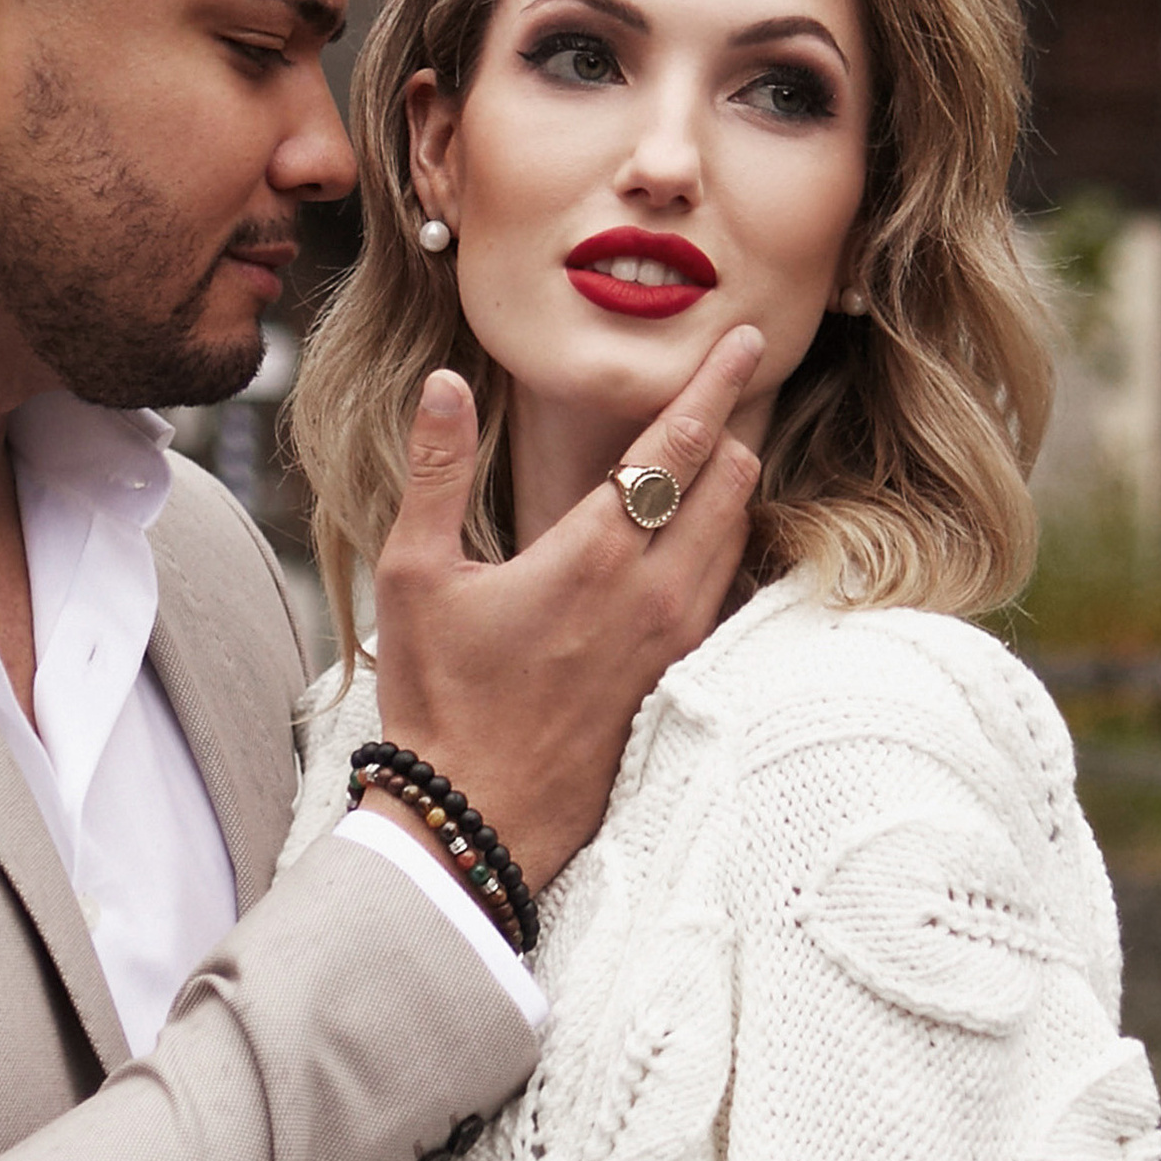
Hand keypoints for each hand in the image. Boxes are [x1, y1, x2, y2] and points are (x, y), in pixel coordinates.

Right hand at [369, 325, 763, 892]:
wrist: (477, 820)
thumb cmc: (439, 701)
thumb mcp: (414, 576)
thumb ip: (438, 471)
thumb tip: (445, 384)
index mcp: (594, 555)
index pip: (678, 445)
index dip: (715, 382)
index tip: (745, 339)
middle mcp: (654, 592)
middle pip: (729, 480)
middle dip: (731, 423)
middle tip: (728, 383)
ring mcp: (676, 639)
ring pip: (737, 532)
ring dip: (731, 482)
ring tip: (714, 446)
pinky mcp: (679, 675)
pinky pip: (728, 586)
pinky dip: (725, 541)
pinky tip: (702, 533)